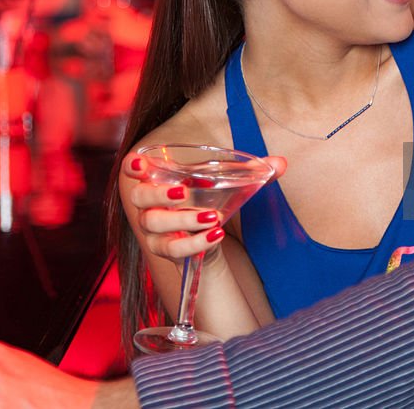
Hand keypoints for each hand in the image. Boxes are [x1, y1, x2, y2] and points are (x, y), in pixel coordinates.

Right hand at [119, 151, 286, 262]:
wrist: (211, 240)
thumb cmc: (212, 202)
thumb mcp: (230, 185)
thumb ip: (254, 173)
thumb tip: (281, 163)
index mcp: (159, 179)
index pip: (133, 169)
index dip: (132, 165)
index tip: (140, 163)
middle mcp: (149, 205)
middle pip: (140, 197)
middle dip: (159, 194)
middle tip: (184, 192)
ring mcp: (153, 230)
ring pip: (155, 224)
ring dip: (183, 220)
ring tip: (213, 217)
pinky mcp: (166, 251)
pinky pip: (174, 249)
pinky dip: (195, 242)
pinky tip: (216, 235)